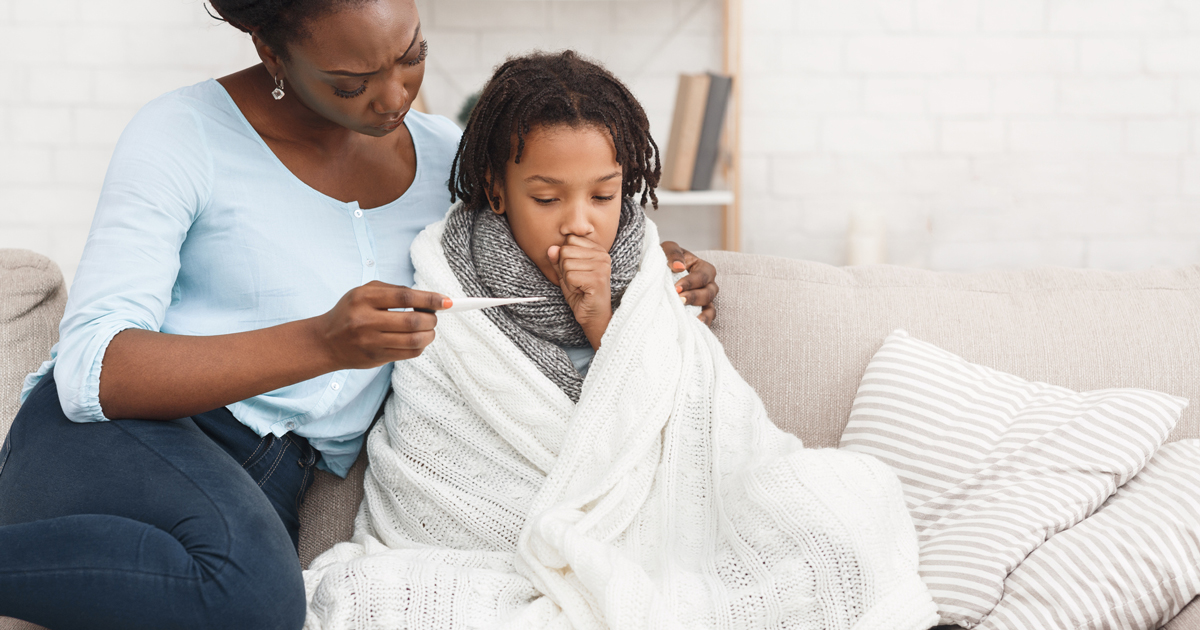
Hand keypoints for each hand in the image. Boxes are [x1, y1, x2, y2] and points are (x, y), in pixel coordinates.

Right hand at [313, 281, 450, 368]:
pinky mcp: (376, 358)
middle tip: (434, 316)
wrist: (326, 342)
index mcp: (364, 299)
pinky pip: (409, 354)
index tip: (446, 301)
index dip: (430, 298)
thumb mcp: (363, 292)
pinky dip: (420, 346)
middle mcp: (366, 321)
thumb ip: (394, 291)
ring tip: (429, 329)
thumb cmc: (350, 312)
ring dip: (430, 334)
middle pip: (413, 321)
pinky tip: (418, 339)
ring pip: (415, 340)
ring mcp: (371, 342)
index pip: (405, 297)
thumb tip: (429, 298)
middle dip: (432, 318)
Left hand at [548, 234, 612, 349]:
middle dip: (565, 269)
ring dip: (568, 279)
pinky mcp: (597, 279)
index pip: (569, 240)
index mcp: (598, 249)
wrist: (593, 316)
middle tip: (578, 281)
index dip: (566, 258)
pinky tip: (581, 292)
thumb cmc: (581, 294)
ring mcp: (602, 266)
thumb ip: (558, 259)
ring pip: (566, 263)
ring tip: (580, 286)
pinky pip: (569, 276)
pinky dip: (570, 287)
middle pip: (566, 251)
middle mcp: (603, 255)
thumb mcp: (566, 273)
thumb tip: (551, 248)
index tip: (577, 271)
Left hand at [661, 241, 718, 325]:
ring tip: (692, 319)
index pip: (703, 275)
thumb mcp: (667, 249)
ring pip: (711, 308)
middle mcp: (707, 284)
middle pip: (709, 292)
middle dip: (695, 297)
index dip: (692, 282)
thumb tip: (679, 267)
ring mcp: (704, 300)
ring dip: (702, 314)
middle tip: (679, 300)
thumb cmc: (664, 259)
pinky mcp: (698, 313)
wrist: (653, 275)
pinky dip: (703, 323)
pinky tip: (695, 326)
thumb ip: (673, 253)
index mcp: (702, 268)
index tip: (676, 287)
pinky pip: (706, 320)